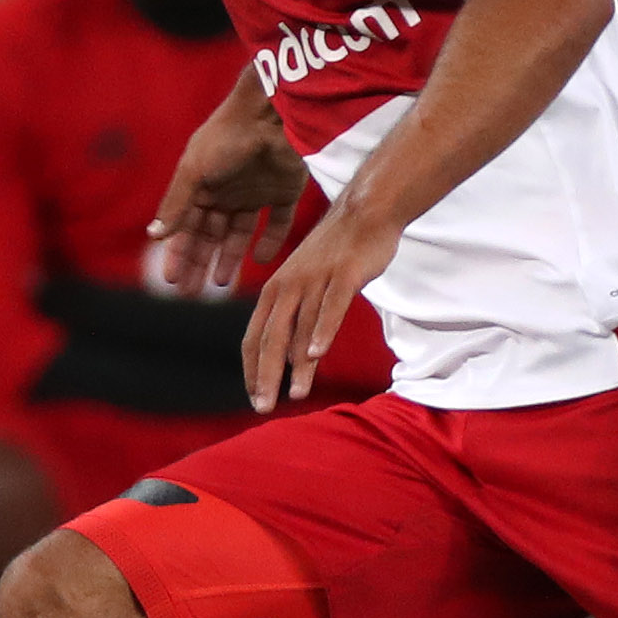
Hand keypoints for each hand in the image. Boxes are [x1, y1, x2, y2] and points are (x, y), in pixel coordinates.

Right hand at [146, 91, 309, 295]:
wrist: (273, 114)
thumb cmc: (227, 137)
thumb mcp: (194, 171)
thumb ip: (177, 204)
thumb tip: (153, 236)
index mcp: (201, 185)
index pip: (186, 227)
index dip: (178, 253)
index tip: (171, 280)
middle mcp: (226, 191)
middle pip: (209, 235)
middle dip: (198, 262)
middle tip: (191, 292)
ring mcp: (255, 192)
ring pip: (239, 233)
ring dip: (229, 257)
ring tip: (221, 282)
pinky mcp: (285, 191)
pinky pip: (276, 223)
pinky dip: (270, 241)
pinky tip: (261, 259)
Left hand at [241, 205, 396, 412]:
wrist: (365, 212)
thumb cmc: (337, 254)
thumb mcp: (307, 284)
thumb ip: (298, 317)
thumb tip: (293, 357)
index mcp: (275, 290)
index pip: (254, 337)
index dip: (251, 370)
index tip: (254, 397)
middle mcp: (288, 286)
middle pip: (270, 338)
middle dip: (265, 375)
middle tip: (263, 406)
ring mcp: (315, 280)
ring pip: (301, 328)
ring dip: (297, 364)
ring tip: (295, 394)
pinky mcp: (343, 274)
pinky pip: (331, 307)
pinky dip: (323, 331)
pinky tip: (319, 355)